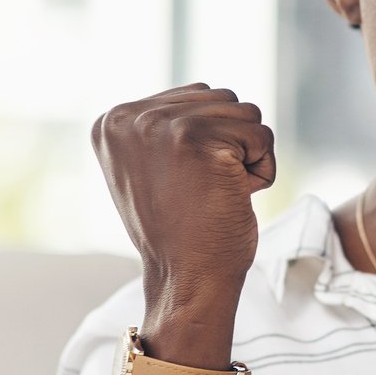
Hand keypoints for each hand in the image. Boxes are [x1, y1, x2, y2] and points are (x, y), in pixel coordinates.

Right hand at [93, 84, 275, 303]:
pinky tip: (231, 197)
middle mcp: (131, 117)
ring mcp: (163, 126)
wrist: (186, 280)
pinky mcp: (199, 141)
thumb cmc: (181, 230)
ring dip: (246, 156)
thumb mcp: (152, 166)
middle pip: (222, 99)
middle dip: (229, 145)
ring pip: (246, 113)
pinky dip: (261, 171)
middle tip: (201, 191)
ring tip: (214, 192)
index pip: (195, 97)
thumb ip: (164, 126)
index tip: (181, 184)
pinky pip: (262, 136)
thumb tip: (206, 94)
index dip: (206, 143)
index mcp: (113, 120)